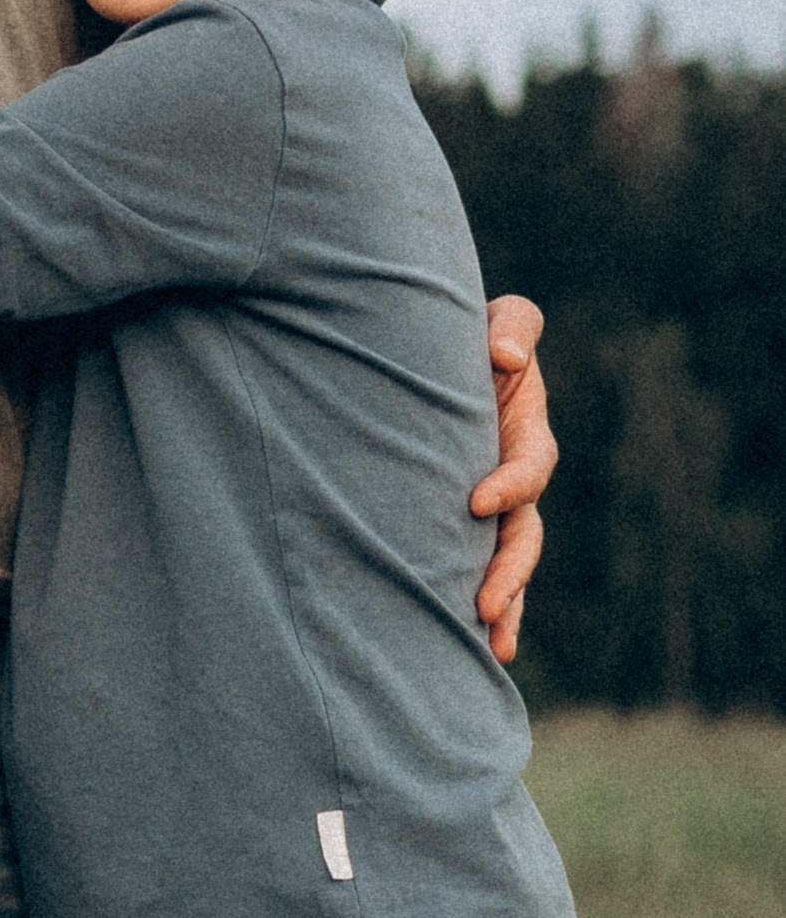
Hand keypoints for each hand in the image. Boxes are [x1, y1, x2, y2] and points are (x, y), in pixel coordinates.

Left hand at [472, 295, 554, 663]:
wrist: (433, 351)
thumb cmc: (470, 332)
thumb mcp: (499, 317)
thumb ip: (514, 325)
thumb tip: (506, 355)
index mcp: (527, 432)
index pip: (532, 467)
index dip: (511, 485)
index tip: (475, 501)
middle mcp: (516, 478)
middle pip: (526, 534)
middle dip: (511, 571)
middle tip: (485, 603)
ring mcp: (495, 506)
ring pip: (510, 564)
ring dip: (505, 605)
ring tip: (492, 646)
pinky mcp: (464, 522)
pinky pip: (478, 567)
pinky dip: (482, 606)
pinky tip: (470, 647)